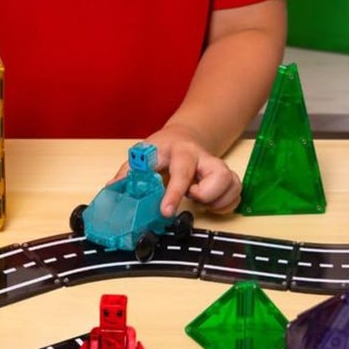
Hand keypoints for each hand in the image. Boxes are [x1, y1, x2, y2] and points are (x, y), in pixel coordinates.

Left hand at [112, 124, 241, 215]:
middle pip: (219, 175)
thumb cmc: (161, 150)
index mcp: (178, 152)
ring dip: (216, 200)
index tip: (166, 211)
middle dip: (206, 194)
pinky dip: (224, 205)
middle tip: (191, 196)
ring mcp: (218, 166)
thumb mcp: (142, 156)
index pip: (180, 171)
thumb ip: (128, 173)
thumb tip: (112, 189)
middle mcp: (203, 157)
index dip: (174, 193)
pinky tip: (209, 202)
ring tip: (198, 198)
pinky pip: (236, 195)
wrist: (185, 137)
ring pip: (232, 185)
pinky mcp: (229, 177)